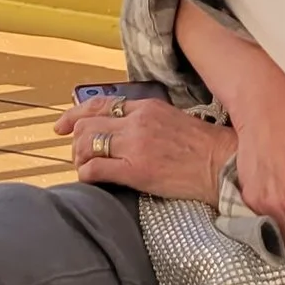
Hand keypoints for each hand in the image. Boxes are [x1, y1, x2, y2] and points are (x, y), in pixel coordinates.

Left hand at [57, 92, 232, 202]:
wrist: (223, 165)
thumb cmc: (203, 148)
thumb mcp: (172, 120)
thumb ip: (145, 120)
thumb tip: (122, 129)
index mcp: (146, 107)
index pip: (99, 104)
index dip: (74, 114)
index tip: (62, 126)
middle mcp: (137, 122)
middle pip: (86, 125)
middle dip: (75, 142)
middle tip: (78, 156)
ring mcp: (135, 145)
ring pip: (86, 144)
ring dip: (79, 158)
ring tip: (86, 168)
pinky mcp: (136, 170)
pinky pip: (95, 169)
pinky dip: (86, 175)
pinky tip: (92, 180)